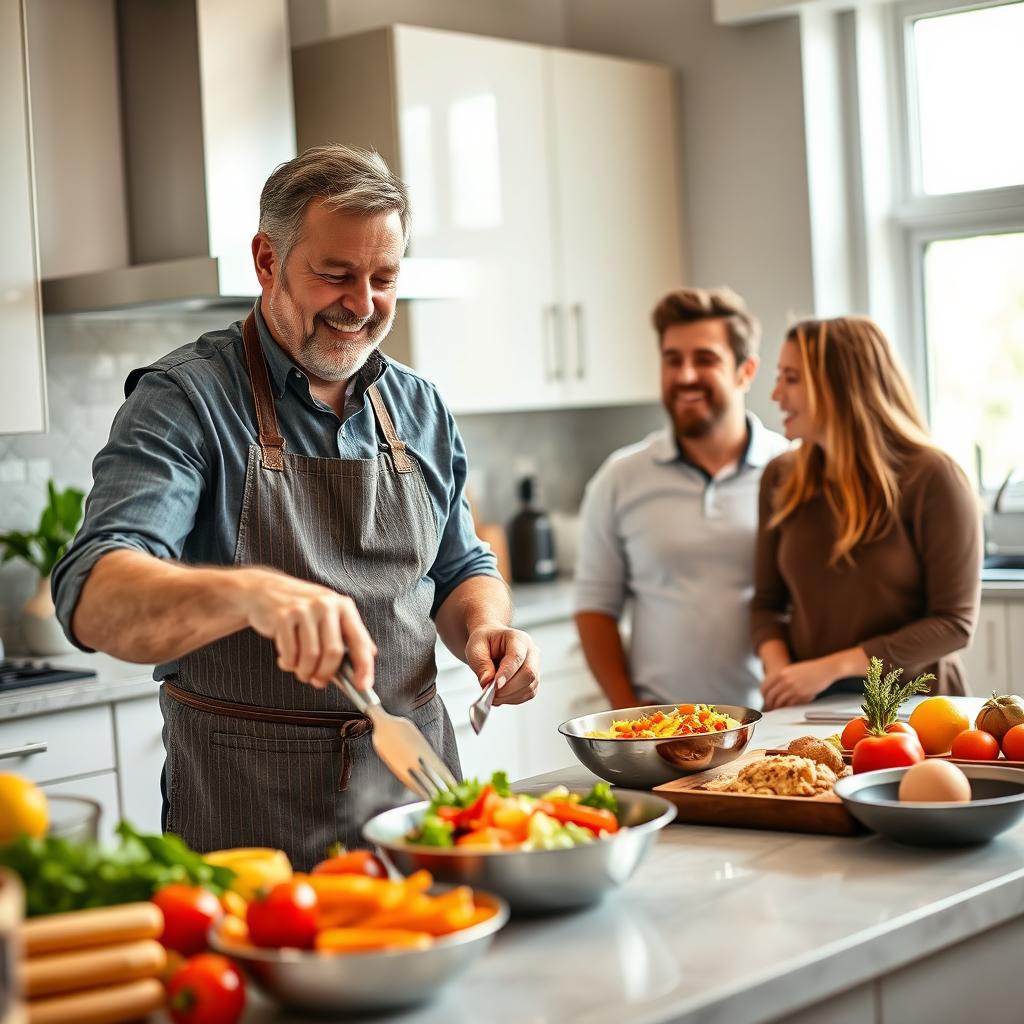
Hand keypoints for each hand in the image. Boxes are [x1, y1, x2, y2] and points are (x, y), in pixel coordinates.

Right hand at [237, 568, 376, 689]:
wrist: (265, 590)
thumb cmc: (302, 610)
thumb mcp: (329, 615)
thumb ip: (347, 637)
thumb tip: (365, 665)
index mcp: (344, 606)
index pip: (359, 640)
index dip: (364, 666)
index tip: (363, 686)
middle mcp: (326, 604)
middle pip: (333, 652)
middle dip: (326, 674)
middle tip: (318, 682)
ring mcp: (304, 609)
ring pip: (311, 656)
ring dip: (305, 672)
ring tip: (301, 671)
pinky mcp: (283, 616)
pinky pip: (290, 653)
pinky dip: (288, 664)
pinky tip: (286, 660)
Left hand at [464, 625, 539, 705]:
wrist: (491, 644)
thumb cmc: (485, 642)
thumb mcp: (476, 648)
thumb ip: (481, 663)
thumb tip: (487, 682)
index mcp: (518, 639)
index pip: (517, 657)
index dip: (507, 673)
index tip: (495, 686)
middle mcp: (531, 652)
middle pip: (528, 673)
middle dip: (508, 688)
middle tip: (490, 694)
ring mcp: (535, 667)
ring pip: (529, 687)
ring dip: (509, 696)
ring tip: (492, 695)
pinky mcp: (533, 680)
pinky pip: (528, 694)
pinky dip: (512, 699)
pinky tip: (500, 696)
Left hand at [761, 656, 837, 710]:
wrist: (825, 669)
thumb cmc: (810, 669)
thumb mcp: (792, 669)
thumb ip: (782, 677)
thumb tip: (773, 688)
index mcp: (781, 672)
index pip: (765, 686)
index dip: (763, 695)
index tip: (764, 698)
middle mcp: (785, 680)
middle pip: (770, 695)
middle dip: (769, 703)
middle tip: (770, 706)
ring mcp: (793, 687)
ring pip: (779, 701)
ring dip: (778, 706)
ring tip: (778, 708)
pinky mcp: (801, 694)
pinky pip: (790, 704)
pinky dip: (787, 707)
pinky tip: (788, 707)